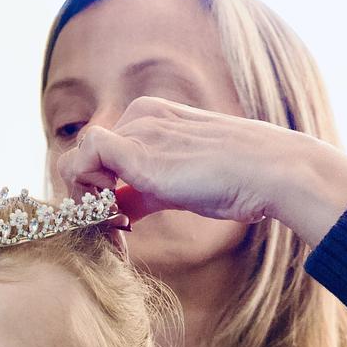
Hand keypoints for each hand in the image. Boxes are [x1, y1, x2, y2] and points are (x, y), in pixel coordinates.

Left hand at [56, 96, 346, 247]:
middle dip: (90, 198)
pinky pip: (84, 160)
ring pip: (78, 159)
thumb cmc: (236, 182)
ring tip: (113, 229)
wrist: (268, 171)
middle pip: (87, 157)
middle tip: (114, 232)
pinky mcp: (137, 153)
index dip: (100, 189)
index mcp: (153, 115)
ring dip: (84, 199)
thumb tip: (120, 209)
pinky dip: (86, 193)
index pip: (103, 151)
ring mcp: (137, 131)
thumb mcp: (180, 186)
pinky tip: (112, 219)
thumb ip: (145, 192)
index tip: (119, 223)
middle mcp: (140, 116)